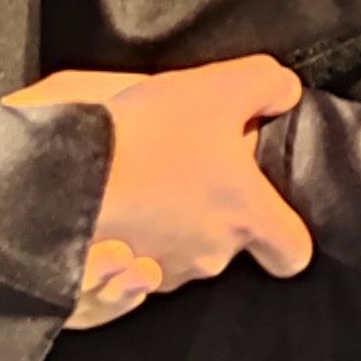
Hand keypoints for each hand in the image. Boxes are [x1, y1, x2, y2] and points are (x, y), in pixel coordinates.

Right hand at [13, 56, 310, 324]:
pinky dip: (141, 233)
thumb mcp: (218, 88)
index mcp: (246, 215)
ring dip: (177, 221)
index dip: (288, 235)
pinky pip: (145, 256)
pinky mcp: (122, 275)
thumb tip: (284, 93)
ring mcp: (166, 270)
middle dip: (219, 209)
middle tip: (194, 167)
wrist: (66, 175)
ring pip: (188, 250)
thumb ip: (266, 85)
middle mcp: (212, 254)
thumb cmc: (149, 135)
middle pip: (233, 241)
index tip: (271, 211)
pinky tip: (126, 199)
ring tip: (153, 178)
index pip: (293, 254)